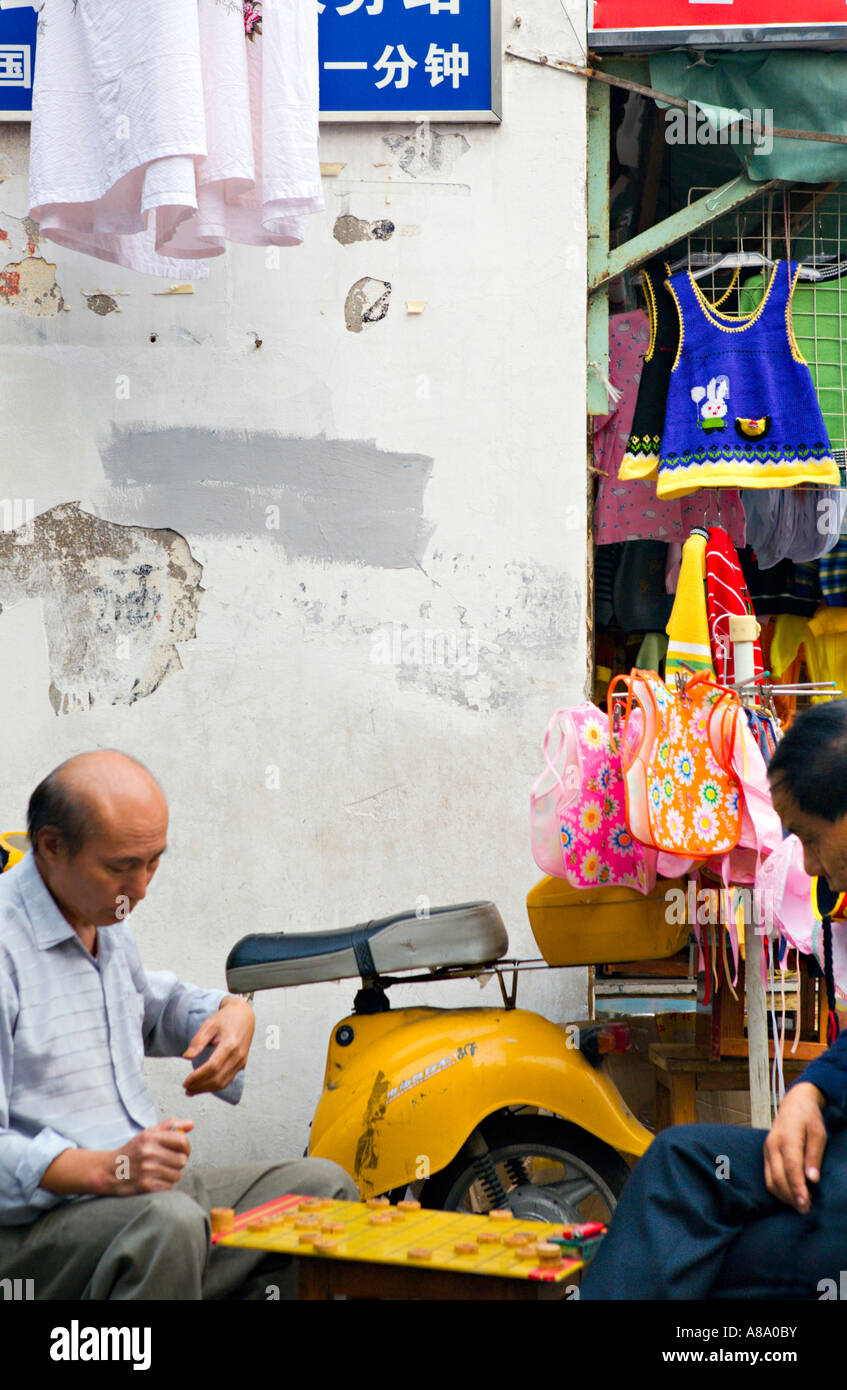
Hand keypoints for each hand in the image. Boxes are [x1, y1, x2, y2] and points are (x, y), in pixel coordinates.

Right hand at [106, 1118, 193, 1194]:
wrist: (110, 1171)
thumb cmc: (133, 1151)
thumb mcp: (148, 1133)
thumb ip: (170, 1125)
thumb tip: (191, 1124)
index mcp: (151, 1137)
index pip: (182, 1141)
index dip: (186, 1147)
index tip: (183, 1151)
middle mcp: (149, 1152)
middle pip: (182, 1160)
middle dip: (178, 1162)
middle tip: (168, 1162)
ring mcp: (147, 1170)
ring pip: (177, 1175)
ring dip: (172, 1174)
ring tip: (160, 1171)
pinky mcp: (146, 1186)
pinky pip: (169, 1187)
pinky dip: (165, 1185)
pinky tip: (155, 1180)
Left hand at [182, 996, 253, 1095]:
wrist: (244, 1015)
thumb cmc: (226, 1018)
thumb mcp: (209, 1024)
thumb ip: (198, 1041)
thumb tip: (187, 1057)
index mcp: (230, 1044)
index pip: (213, 1067)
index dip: (198, 1077)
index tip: (185, 1081)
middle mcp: (238, 1055)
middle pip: (218, 1078)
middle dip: (200, 1086)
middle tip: (186, 1088)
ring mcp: (241, 1061)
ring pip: (223, 1083)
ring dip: (206, 1089)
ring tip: (191, 1091)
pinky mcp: (241, 1064)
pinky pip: (228, 1080)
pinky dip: (214, 1086)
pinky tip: (203, 1086)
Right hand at [763, 1082, 827, 1212]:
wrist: (794, 1104)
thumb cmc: (808, 1118)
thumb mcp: (818, 1133)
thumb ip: (814, 1156)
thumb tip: (812, 1179)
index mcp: (787, 1138)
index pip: (791, 1168)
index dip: (797, 1188)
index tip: (804, 1204)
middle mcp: (773, 1145)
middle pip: (778, 1177)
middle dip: (791, 1197)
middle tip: (805, 1209)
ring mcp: (767, 1150)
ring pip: (770, 1180)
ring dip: (784, 1196)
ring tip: (800, 1205)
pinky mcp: (766, 1154)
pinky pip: (768, 1177)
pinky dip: (778, 1189)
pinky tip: (790, 1195)